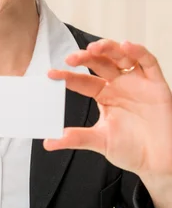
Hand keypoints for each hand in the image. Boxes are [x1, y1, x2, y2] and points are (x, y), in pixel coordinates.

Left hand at [43, 39, 171, 178]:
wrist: (158, 162)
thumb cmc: (132, 149)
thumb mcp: (100, 141)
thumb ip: (76, 138)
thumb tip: (49, 141)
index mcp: (104, 95)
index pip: (82, 81)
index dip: (68, 77)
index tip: (51, 74)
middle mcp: (120, 85)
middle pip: (100, 64)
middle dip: (86, 58)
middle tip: (71, 58)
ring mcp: (138, 83)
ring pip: (122, 57)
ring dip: (108, 49)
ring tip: (94, 48)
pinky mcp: (156, 85)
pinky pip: (148, 62)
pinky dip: (138, 51)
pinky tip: (126, 46)